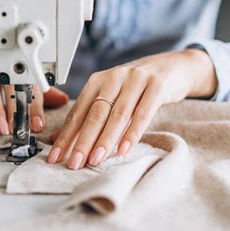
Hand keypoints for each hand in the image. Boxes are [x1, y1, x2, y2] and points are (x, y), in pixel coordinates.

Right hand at [0, 69, 68, 134]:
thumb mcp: (19, 75)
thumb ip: (38, 91)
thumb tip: (62, 100)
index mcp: (18, 65)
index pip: (31, 86)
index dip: (35, 107)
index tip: (37, 124)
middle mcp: (1, 63)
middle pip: (11, 86)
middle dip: (15, 109)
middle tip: (17, 128)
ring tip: (2, 127)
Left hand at [47, 49, 216, 168]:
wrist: (173, 67)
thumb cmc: (137, 86)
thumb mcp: (112, 96)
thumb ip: (89, 116)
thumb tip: (59, 138)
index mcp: (98, 81)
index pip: (78, 111)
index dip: (65, 135)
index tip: (56, 157)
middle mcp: (114, 77)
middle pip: (95, 113)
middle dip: (82, 141)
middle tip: (74, 163)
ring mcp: (136, 80)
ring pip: (117, 114)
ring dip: (105, 139)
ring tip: (96, 159)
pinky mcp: (157, 86)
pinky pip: (143, 113)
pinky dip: (132, 132)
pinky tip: (124, 149)